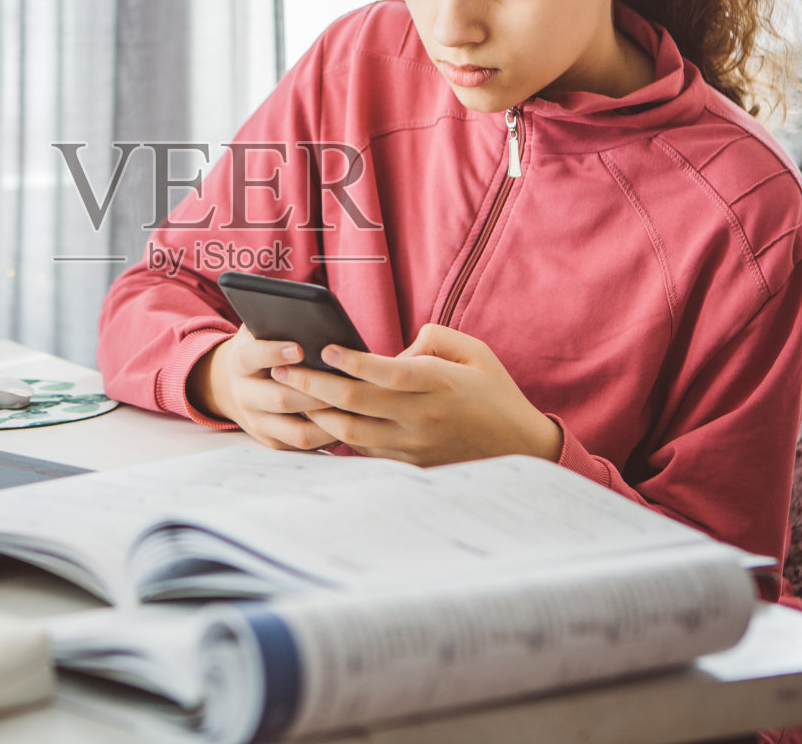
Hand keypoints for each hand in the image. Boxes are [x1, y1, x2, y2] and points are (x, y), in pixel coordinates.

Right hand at [188, 326, 341, 451]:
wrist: (228, 384)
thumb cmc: (258, 347)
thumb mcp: (257, 330)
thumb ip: (276, 322)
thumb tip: (312, 316)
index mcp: (239, 361)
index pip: (253, 357)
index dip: (275, 353)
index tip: (300, 348)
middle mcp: (244, 395)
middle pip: (279, 399)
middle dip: (313, 392)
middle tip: (343, 383)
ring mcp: (257, 423)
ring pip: (296, 432)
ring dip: (326, 421)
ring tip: (353, 408)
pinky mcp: (271, 441)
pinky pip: (302, 446)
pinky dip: (327, 437)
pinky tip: (348, 423)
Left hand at [275, 323, 562, 466]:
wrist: (520, 449)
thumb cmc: (495, 392)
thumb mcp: (476, 352)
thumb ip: (434, 338)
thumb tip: (394, 349)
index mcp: (440, 384)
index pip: (390, 373)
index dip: (355, 362)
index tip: (325, 348)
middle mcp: (422, 416)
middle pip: (357, 402)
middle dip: (313, 384)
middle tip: (281, 369)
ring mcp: (412, 444)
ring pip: (351, 431)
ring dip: (315, 410)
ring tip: (288, 391)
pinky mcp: (407, 463)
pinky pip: (362, 449)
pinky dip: (335, 432)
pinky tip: (314, 415)